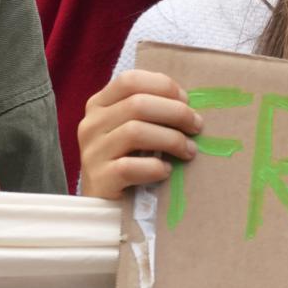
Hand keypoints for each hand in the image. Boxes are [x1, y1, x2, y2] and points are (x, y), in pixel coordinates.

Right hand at [77, 68, 201, 202]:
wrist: (104, 207)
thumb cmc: (125, 161)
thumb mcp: (130, 129)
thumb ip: (148, 112)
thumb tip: (186, 103)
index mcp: (98, 105)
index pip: (130, 80)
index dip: (163, 86)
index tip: (186, 101)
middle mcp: (91, 124)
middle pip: (137, 104)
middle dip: (175, 113)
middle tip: (196, 126)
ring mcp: (92, 152)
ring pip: (135, 132)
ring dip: (171, 139)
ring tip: (189, 151)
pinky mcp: (99, 179)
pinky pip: (130, 167)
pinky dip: (154, 168)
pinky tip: (166, 171)